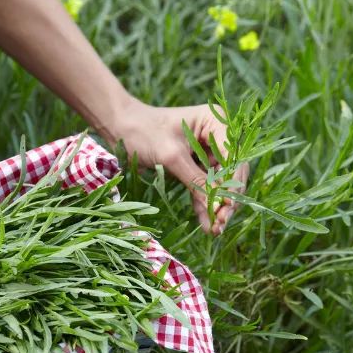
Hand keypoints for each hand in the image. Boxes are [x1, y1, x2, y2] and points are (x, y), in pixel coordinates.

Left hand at [107, 99, 249, 235]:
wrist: (119, 129)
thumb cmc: (144, 132)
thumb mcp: (171, 156)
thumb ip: (195, 180)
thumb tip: (216, 207)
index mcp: (216, 122)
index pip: (233, 157)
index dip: (232, 183)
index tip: (227, 206)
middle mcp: (216, 136)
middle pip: (230, 173)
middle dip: (226, 199)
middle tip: (221, 223)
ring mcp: (206, 152)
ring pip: (219, 184)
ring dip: (216, 207)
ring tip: (215, 230)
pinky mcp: (194, 166)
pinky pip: (203, 188)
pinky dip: (204, 205)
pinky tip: (206, 225)